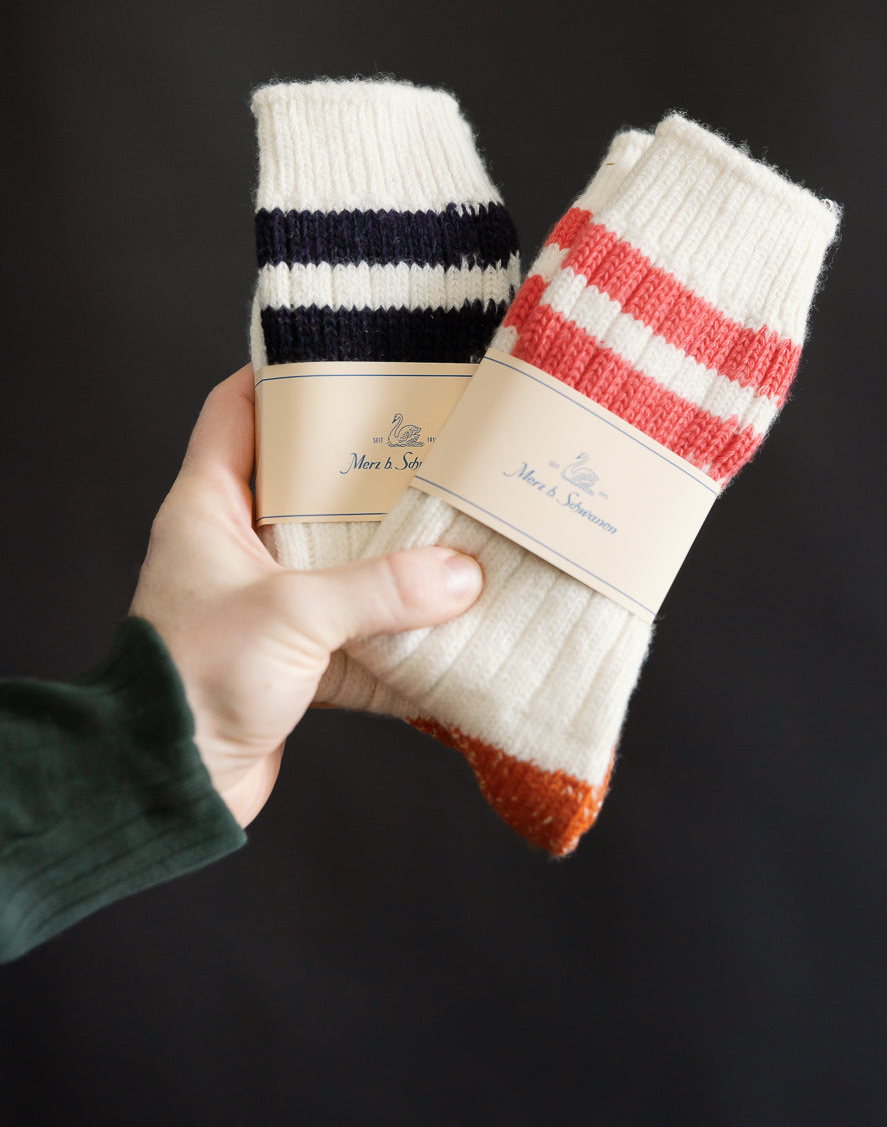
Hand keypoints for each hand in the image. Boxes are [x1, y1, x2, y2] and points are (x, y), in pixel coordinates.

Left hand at [129, 366, 482, 826]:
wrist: (169, 784)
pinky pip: (353, 629)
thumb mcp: (293, 615)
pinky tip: (448, 621)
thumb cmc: (196, 680)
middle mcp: (233, 548)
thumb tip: (462, 574)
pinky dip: (396, 629)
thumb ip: (381, 590)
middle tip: (423, 443)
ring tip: (451, 524)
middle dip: (363, 469)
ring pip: (335, 557)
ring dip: (390, 552)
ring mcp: (261, 603)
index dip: (278, 376)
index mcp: (208, 509)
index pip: (234, 412)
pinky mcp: (288, 658)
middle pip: (302, 482)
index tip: (339, 357)